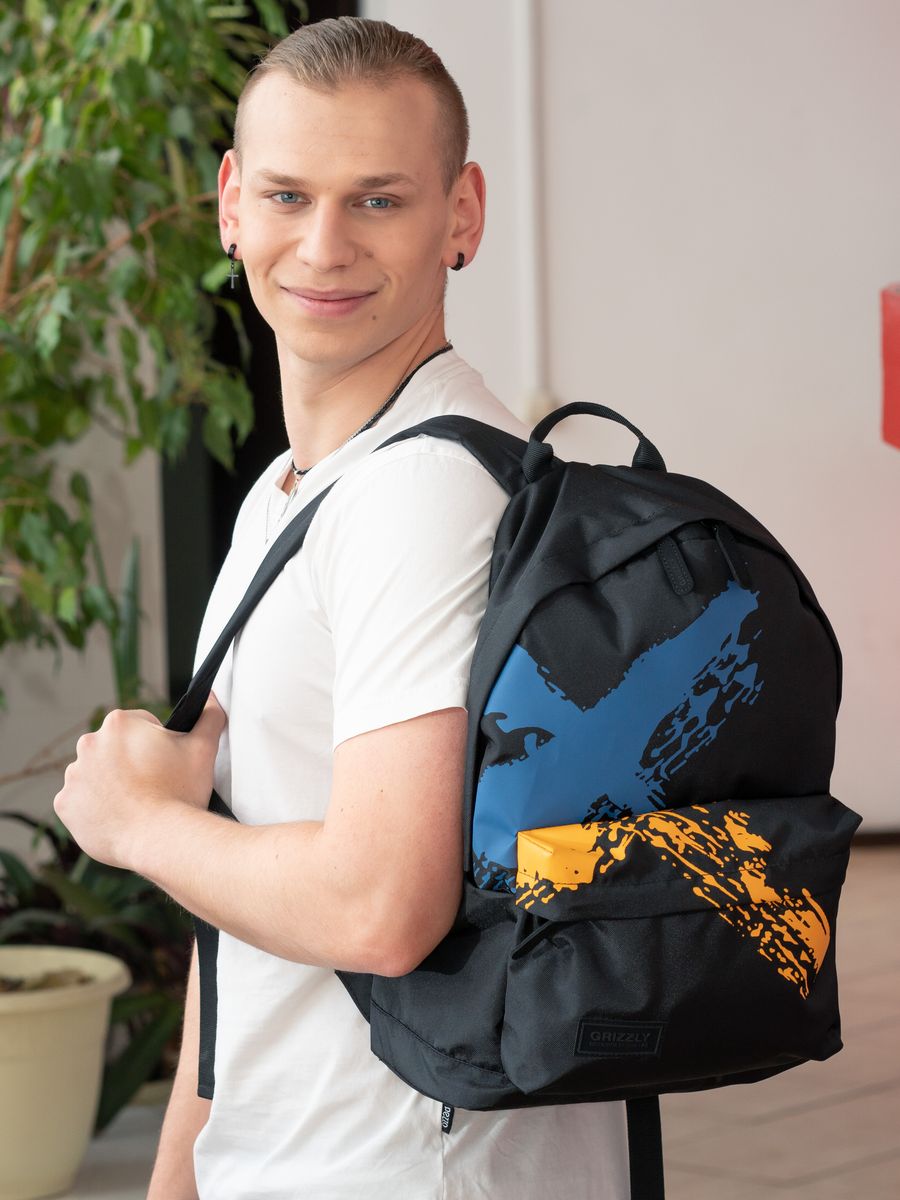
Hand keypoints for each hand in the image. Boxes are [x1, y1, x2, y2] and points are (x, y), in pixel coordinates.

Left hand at [53, 694, 226, 870]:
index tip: (165, 765)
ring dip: (110, 783)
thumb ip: (209, 717)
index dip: (158, 745)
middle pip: (114, 748)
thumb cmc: (180, 792)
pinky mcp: (65, 804)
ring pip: (96, 774)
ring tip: (136, 803)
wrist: (159, 839)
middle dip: (131, 762)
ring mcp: (74, 775)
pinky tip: (118, 815)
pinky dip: (95, 808)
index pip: (140, 726)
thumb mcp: (203, 749)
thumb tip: (210, 698)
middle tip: (154, 785)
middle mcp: (89, 743)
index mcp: (119, 723)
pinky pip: (80, 802)